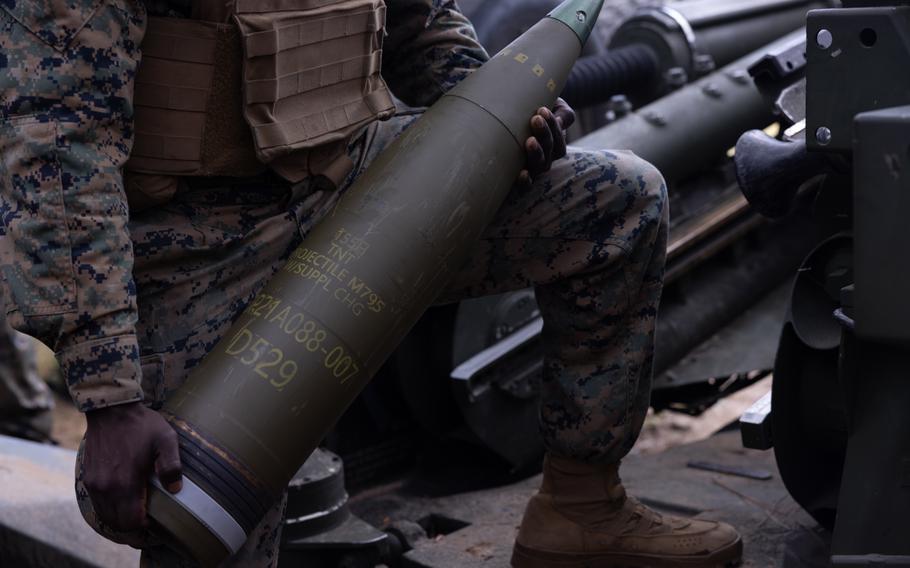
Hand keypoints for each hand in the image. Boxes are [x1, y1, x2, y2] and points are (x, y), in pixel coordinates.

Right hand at [82, 402, 181, 531]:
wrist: (111, 410)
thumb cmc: (142, 425)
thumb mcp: (166, 439)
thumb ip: (172, 465)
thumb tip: (175, 489)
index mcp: (125, 482)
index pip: (131, 522)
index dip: (144, 528)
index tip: (156, 523)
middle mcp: (106, 487)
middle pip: (118, 523)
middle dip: (133, 527)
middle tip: (149, 520)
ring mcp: (94, 484)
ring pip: (106, 516)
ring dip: (121, 519)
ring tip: (138, 512)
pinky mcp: (88, 478)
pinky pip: (98, 504)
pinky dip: (110, 509)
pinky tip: (125, 501)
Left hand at [518, 97, 575, 186]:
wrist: (515, 118)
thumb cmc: (535, 112)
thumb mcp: (553, 108)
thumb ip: (563, 113)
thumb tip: (561, 122)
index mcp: (555, 141)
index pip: (558, 135)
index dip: (552, 124)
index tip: (542, 110)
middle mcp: (547, 157)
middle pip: (551, 151)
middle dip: (545, 135)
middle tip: (536, 119)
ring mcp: (534, 168)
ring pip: (541, 165)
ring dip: (537, 153)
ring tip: (530, 140)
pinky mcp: (521, 177)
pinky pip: (527, 184)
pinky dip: (527, 181)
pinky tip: (522, 174)